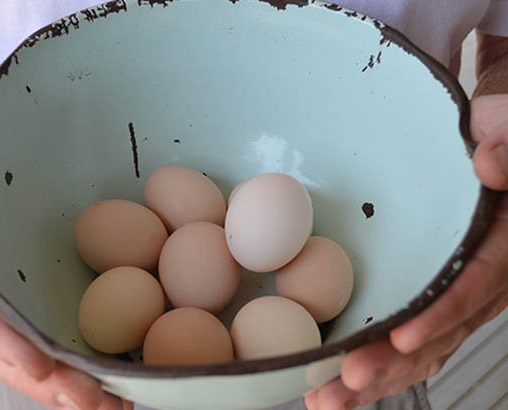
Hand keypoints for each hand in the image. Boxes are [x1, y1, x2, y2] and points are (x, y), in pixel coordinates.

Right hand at [0, 116, 131, 409]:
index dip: (1, 339)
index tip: (40, 365)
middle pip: (3, 350)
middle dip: (49, 381)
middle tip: (95, 402)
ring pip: (28, 356)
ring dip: (69, 386)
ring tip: (116, 405)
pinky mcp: (20, 300)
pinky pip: (44, 337)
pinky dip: (76, 363)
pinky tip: (113, 378)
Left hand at [305, 94, 507, 408]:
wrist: (487, 148)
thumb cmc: (493, 133)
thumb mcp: (507, 125)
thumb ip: (506, 139)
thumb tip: (487, 161)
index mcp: (500, 244)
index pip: (472, 284)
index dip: (440, 313)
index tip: (401, 336)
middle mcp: (480, 281)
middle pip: (438, 333)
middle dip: (392, 364)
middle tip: (345, 384)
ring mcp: (452, 298)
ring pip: (418, 349)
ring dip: (375, 379)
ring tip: (324, 402)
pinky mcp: (428, 301)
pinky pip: (404, 341)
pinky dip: (372, 365)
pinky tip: (329, 386)